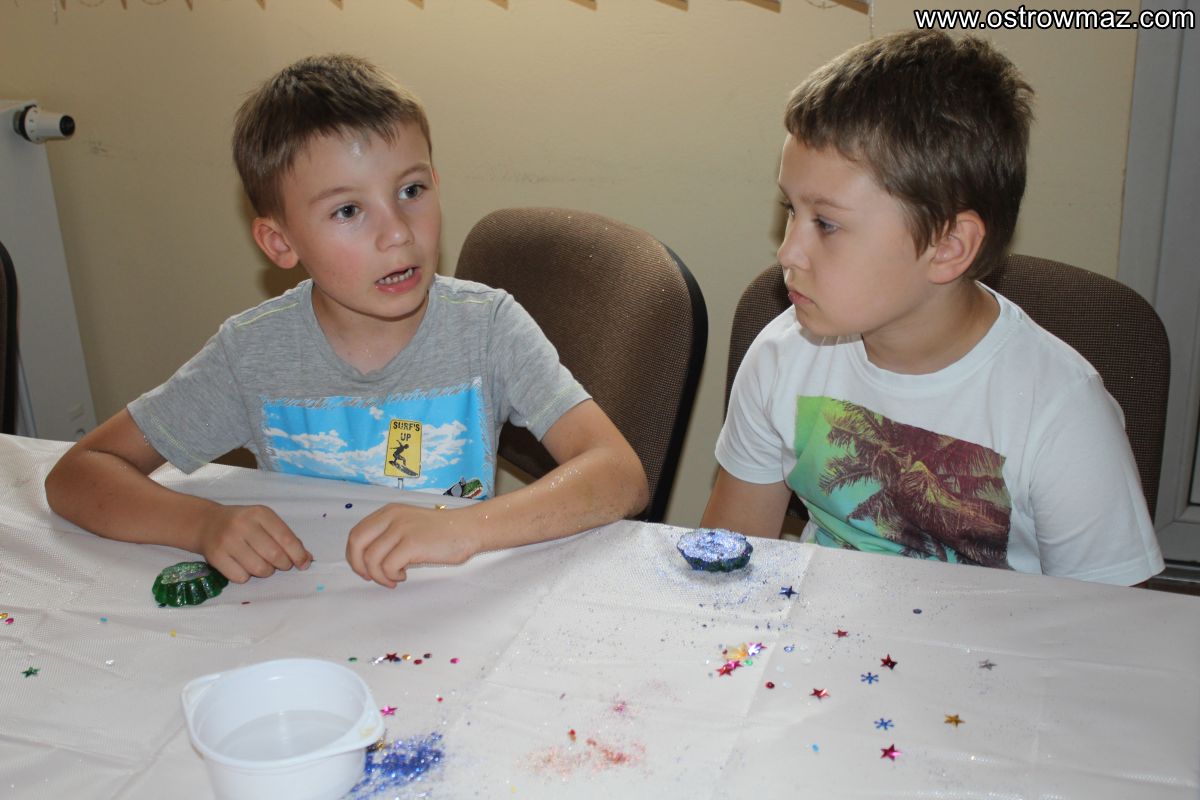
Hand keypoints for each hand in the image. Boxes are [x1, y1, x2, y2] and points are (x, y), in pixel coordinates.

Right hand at [197, 504, 312, 583]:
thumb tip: (306, 559)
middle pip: (274, 555)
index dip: (298, 554)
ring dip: (266, 572)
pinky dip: (247, 576)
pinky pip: (241, 577)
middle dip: (283, 564)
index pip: (286, 538)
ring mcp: (227, 541)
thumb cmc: (243, 524)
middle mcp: (243, 525)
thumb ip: (286, 538)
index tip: (304, 564)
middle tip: (282, 564)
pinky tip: (244, 566)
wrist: (207, 523)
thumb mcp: (264, 522)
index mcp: (260, 514)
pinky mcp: (216, 557)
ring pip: (259, 568)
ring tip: (262, 564)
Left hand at [346, 503, 480, 587]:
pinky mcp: (412, 543)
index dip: (354, 555)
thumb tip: (368, 560)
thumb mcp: (409, 525)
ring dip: (379, 576)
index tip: (364, 569)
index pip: (357, 533)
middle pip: (356, 543)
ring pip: (371, 559)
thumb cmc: (442, 532)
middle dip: (359, 566)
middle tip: (372, 578)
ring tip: (394, 578)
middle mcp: (391, 517)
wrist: (469, 529)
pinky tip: (404, 576)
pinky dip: (392, 576)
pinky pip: (387, 567)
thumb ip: (389, 535)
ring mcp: (401, 529)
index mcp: (389, 512)